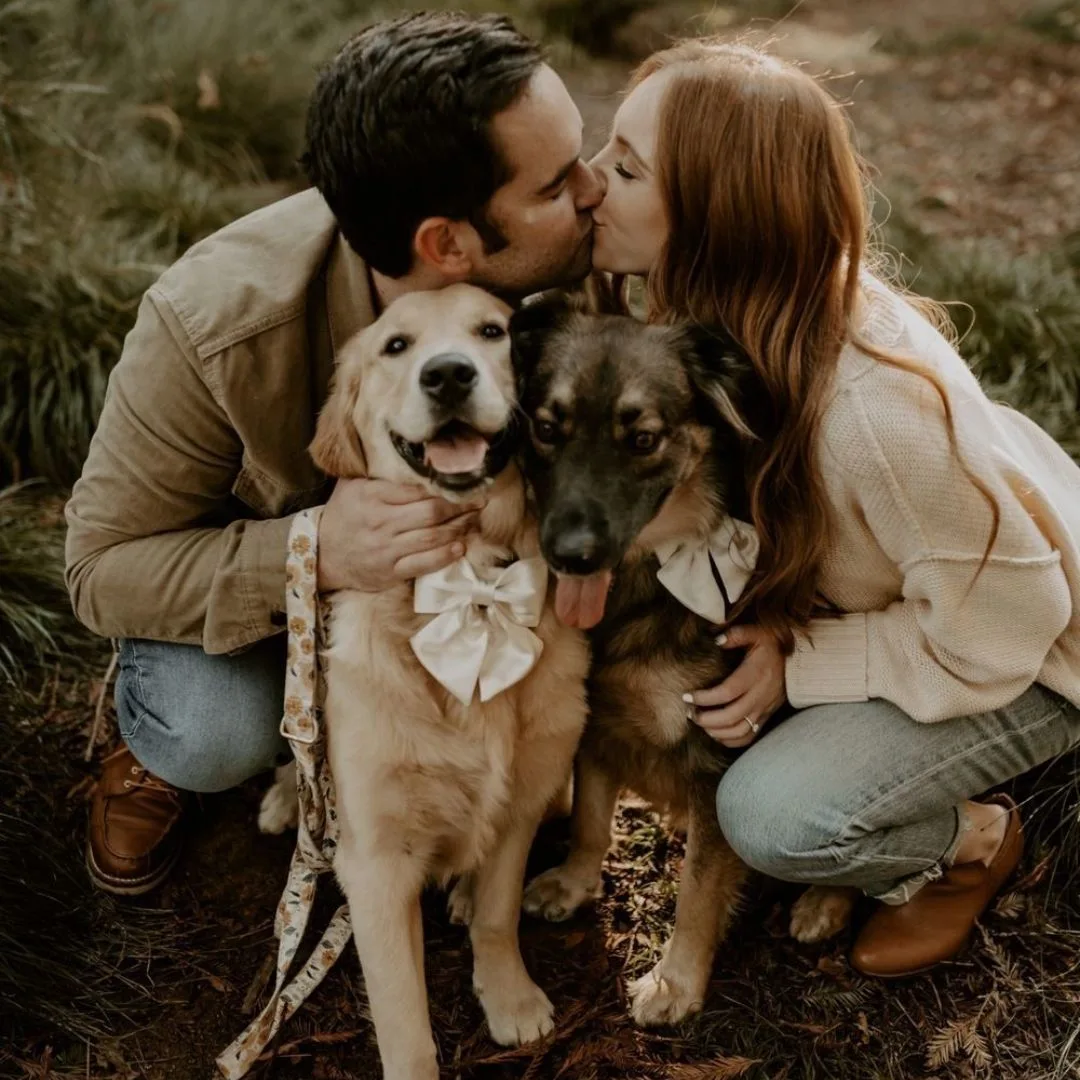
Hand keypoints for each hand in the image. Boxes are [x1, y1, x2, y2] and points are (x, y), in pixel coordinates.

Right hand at [316, 478, 482, 592]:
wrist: (322, 554)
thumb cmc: (343, 514)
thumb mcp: (352, 485)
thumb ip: (377, 471)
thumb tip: (413, 457)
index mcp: (371, 497)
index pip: (416, 490)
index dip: (444, 486)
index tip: (464, 482)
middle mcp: (380, 523)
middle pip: (431, 513)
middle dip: (461, 506)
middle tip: (480, 499)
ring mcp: (386, 549)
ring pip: (432, 538)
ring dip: (459, 528)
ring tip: (474, 519)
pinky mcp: (390, 572)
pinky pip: (424, 564)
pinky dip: (445, 555)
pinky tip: (460, 546)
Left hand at [686, 624, 786, 747]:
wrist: (798, 663)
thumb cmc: (771, 647)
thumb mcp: (757, 633)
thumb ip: (737, 635)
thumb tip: (717, 640)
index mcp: (755, 675)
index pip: (727, 692)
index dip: (705, 698)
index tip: (687, 696)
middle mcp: (760, 695)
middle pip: (731, 716)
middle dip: (706, 719)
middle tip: (689, 713)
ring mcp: (764, 709)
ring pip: (739, 731)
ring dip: (716, 731)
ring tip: (699, 722)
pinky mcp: (766, 717)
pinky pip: (749, 737)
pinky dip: (730, 740)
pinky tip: (715, 733)